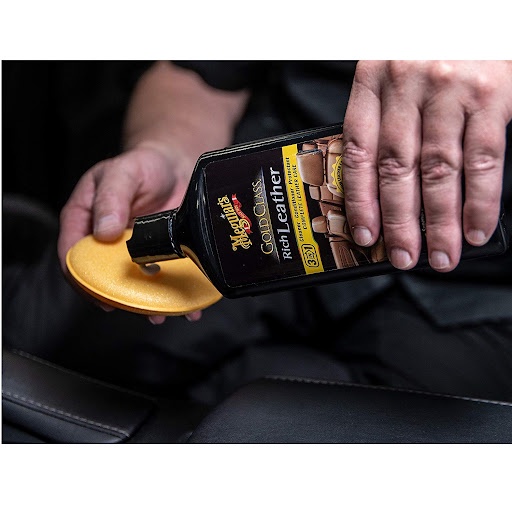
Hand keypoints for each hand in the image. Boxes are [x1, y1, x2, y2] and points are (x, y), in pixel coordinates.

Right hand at [57, 144, 201, 322]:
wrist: (176, 166)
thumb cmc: (144, 166)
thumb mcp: (124, 173)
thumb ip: (111, 198)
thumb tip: (104, 232)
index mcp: (85, 220)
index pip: (72, 254)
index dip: (81, 277)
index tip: (98, 294)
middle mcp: (106, 241)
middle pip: (103, 277)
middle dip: (117, 299)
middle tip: (132, 310)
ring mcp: (132, 252)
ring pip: (133, 284)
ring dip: (146, 303)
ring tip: (161, 314)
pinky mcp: (158, 256)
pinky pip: (163, 279)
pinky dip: (174, 295)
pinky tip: (186, 305)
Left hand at [342, 60, 511, 271]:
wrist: (470, 0)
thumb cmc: (425, 41)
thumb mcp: (390, 69)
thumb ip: (382, 118)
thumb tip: (379, 184)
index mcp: (372, 83)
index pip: (359, 154)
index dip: (360, 201)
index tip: (365, 236)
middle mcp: (406, 89)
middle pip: (397, 170)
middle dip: (400, 223)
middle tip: (404, 258)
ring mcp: (449, 93)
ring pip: (439, 171)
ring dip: (440, 222)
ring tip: (441, 256)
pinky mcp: (490, 96)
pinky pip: (483, 159)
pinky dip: (480, 199)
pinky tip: (476, 227)